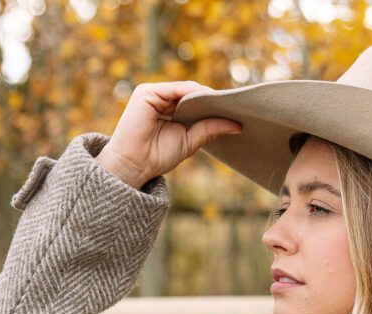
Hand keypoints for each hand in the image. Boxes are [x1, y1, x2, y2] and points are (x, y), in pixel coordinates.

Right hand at [95, 81, 242, 187]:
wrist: (134, 165)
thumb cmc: (158, 157)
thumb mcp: (190, 141)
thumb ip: (210, 129)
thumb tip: (237, 124)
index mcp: (169, 109)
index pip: (195, 101)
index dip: (214, 105)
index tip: (235, 110)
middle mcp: (161, 99)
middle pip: (192, 93)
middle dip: (212, 99)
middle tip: (237, 105)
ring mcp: (153, 93)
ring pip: (186, 89)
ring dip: (206, 95)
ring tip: (226, 103)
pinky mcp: (147, 92)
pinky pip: (176, 89)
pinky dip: (193, 93)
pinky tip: (209, 100)